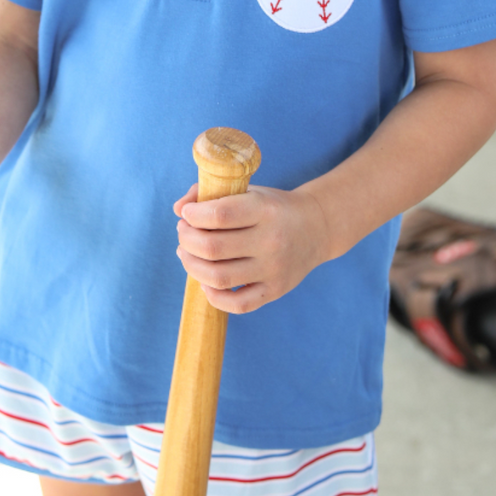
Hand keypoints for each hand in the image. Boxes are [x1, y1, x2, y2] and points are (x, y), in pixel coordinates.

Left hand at [172, 183, 332, 314]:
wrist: (317, 228)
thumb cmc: (273, 207)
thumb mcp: (249, 191)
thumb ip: (211, 194)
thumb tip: (178, 209)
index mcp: (264, 210)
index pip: (219, 215)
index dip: (193, 215)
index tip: (186, 214)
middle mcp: (271, 241)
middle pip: (212, 247)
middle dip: (186, 240)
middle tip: (183, 233)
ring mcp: (274, 270)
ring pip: (218, 277)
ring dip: (191, 265)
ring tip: (186, 253)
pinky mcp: (274, 291)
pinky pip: (236, 304)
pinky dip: (213, 295)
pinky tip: (205, 280)